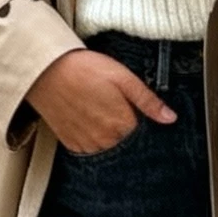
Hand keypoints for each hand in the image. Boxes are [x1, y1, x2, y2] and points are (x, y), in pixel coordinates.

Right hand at [28, 48, 176, 153]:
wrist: (47, 70)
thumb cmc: (85, 69)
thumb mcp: (123, 78)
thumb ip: (148, 101)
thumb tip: (170, 118)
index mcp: (123, 124)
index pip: (141, 133)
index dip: (137, 118)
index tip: (129, 106)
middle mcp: (105, 140)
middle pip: (125, 141)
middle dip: (122, 126)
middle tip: (110, 103)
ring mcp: (86, 144)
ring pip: (107, 145)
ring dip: (106, 133)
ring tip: (96, 108)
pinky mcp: (70, 144)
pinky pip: (88, 147)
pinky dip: (90, 136)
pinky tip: (85, 117)